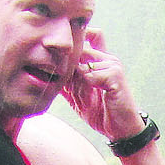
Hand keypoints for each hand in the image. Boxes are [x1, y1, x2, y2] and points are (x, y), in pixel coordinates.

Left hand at [63, 30, 143, 144]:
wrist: (120, 130)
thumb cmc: (101, 112)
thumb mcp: (78, 96)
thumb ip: (66, 82)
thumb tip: (45, 74)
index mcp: (100, 61)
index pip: (92, 35)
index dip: (78, 37)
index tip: (63, 53)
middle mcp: (108, 59)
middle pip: (81, 48)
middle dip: (69, 66)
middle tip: (68, 83)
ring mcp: (113, 65)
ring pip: (83, 63)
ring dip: (77, 80)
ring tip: (84, 95)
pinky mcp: (116, 75)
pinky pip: (91, 75)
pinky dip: (87, 86)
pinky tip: (93, 96)